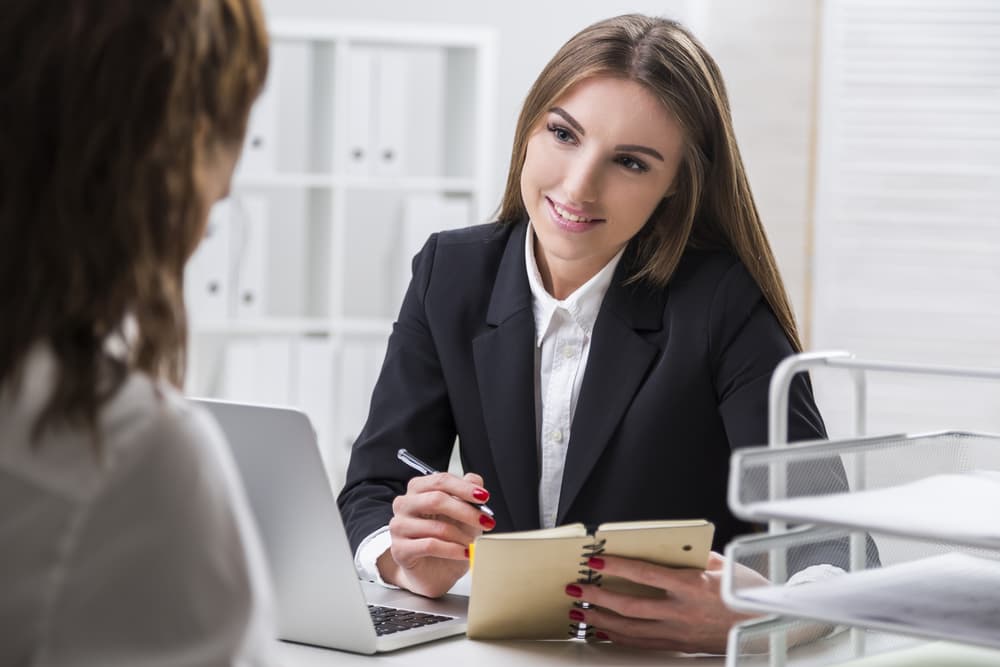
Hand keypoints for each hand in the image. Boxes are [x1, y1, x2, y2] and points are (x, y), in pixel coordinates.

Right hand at [378, 471, 494, 597]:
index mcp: (418, 489)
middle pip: (436, 500)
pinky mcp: (399, 549)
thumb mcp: (463, 514)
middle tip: (485, 521)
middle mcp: (404, 504)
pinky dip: (453, 550)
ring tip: (474, 543)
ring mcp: (399, 526)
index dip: (464, 488)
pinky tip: (464, 553)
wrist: (435, 572)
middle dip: (466, 511)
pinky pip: (430, 546)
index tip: (483, 497)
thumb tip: (474, 480)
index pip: (441, 480)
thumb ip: (467, 493)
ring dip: (461, 536)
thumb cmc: (447, 539)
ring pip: (436, 526)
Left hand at [566, 551, 762, 652]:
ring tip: (580, 613)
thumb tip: (668, 547)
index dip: (617, 566)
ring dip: (602, 621)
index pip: (645, 574)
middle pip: (630, 605)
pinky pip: (643, 643)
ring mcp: (679, 631)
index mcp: (691, 586)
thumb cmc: (749, 593)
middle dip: (598, 597)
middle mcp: (682, 611)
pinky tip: (603, 632)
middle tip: (576, 589)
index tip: (595, 560)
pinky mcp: (680, 645)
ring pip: (631, 629)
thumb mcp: (724, 565)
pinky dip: (619, 637)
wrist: (769, 627)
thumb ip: (693, 556)